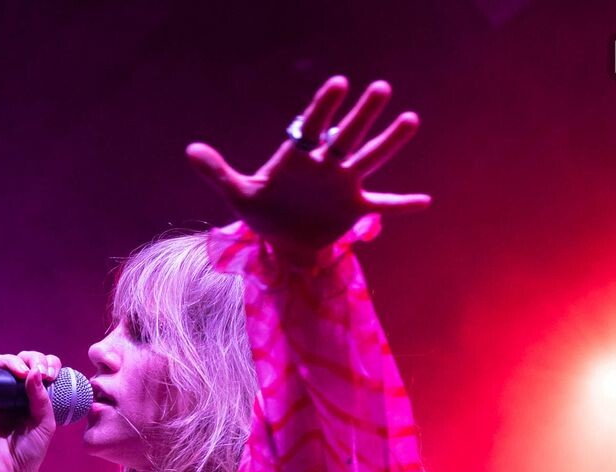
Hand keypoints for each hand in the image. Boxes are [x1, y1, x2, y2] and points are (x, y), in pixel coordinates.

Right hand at [0, 350, 60, 471]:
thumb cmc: (27, 455)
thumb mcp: (44, 426)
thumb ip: (42, 400)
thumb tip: (35, 372)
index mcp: (34, 398)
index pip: (40, 369)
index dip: (47, 363)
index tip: (51, 373)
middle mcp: (14, 393)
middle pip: (21, 361)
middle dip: (32, 358)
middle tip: (38, 371)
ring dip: (10, 361)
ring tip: (20, 373)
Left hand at [185, 75, 429, 255]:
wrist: (282, 242)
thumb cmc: (263, 212)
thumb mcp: (238, 194)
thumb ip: (218, 172)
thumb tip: (190, 150)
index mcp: (299, 155)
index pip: (313, 125)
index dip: (324, 106)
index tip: (339, 85)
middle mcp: (326, 163)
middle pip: (347, 135)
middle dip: (362, 115)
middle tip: (380, 88)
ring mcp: (344, 184)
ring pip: (369, 159)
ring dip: (389, 142)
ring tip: (410, 119)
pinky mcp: (354, 209)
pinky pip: (382, 206)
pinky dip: (402, 206)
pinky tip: (425, 202)